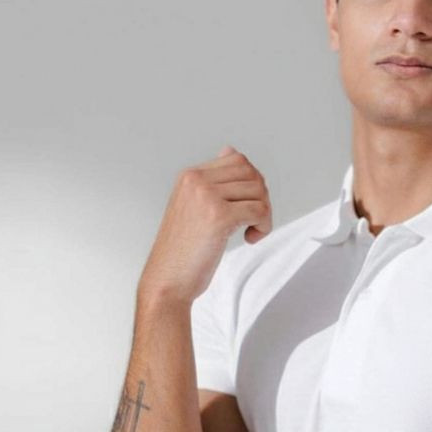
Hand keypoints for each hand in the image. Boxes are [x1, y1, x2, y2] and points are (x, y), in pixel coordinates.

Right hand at [138, 144, 273, 307]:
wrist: (167, 280)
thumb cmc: (181, 251)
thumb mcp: (192, 207)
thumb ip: (212, 182)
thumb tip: (231, 151)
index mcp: (190, 176)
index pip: (237, 160)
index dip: (252, 183)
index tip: (246, 207)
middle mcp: (196, 181)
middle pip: (251, 173)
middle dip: (261, 197)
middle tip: (254, 220)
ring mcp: (207, 197)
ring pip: (258, 191)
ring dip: (264, 214)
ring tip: (251, 231)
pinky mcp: (219, 217)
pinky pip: (259, 211)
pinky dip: (263, 226)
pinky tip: (249, 239)